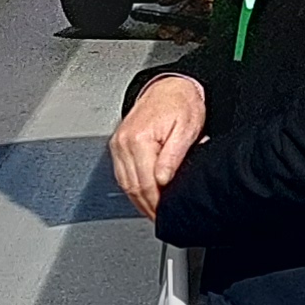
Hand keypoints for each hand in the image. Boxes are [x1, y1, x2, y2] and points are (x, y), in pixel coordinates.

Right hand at [108, 73, 207, 217]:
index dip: (155, 202)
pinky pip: (121, 173)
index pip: (145, 182)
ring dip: (137, 199)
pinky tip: (142, 195)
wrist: (170, 86)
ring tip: (152, 211)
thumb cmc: (181, 103)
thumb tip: (162, 180)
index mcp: (139, 139)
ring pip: (123, 183)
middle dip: (146, 205)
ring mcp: (117, 143)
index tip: (164, 214)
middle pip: (131, 186)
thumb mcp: (186, 129)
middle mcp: (123, 142)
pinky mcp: (118, 144)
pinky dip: (132, 187)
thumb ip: (173, 157)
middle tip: (160, 218)